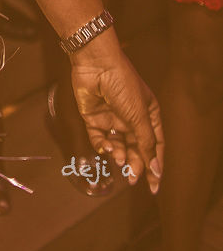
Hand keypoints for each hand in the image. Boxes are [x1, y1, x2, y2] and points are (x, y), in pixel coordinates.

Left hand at [71, 43, 162, 193]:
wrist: (96, 64)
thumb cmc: (123, 85)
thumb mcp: (140, 116)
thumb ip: (146, 143)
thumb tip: (156, 169)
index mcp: (148, 115)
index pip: (155, 146)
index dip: (154, 166)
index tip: (153, 187)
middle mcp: (131, 118)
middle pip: (135, 148)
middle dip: (134, 164)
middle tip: (131, 178)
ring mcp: (112, 118)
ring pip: (118, 145)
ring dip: (119, 155)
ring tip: (119, 159)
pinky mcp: (94, 117)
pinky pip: (99, 138)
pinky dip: (102, 145)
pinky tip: (106, 147)